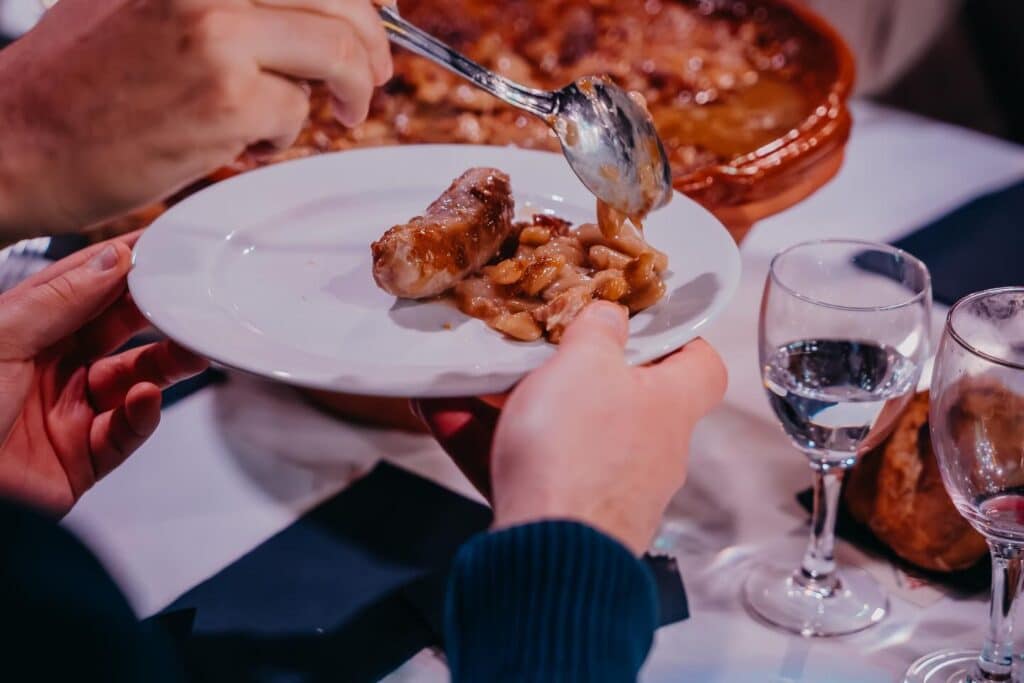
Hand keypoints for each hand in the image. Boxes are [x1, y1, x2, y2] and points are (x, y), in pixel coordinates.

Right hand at [0, 0, 391, 239]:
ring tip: (335, 113)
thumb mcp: (147, 1)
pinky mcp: (227, 100)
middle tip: (374, 76)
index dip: (357, 2)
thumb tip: (313, 11)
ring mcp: (218, 34)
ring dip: (349, 90)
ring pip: (336, 53)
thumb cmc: (82, 77)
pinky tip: (245, 141)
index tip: (372, 23)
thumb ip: (230, 2)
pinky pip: (296, 115)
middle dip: (372, 43)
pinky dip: (284, 135)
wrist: (22, 140)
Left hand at [0, 235, 207, 514]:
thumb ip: (59, 299)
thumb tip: (110, 261)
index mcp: (21, 332)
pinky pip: (127, 432)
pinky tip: (145, 398)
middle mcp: (46, 369)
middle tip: (187, 298)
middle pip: (116, 332)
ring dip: (165, 364)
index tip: (159, 248)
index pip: (80, 288)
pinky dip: (143, 414)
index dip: (119, 266)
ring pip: (134, 380)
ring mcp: (66, 414)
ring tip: (189, 350)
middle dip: (154, 314)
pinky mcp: (82, 459)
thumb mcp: (0, 338)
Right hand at [416, 302, 726, 554]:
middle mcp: (648, 451)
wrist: (548, 555)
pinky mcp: (562, 514)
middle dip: (569, 370)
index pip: (700, 364)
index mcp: (670, 406)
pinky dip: (487, 439)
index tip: (637, 320)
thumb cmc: (579, 451)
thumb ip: (599, 330)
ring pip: (560, 431)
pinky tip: (442, 411)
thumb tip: (611, 314)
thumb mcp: (587, 364)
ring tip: (467, 375)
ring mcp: (606, 488)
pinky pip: (525, 464)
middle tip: (532, 345)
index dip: (674, 336)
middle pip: (616, 397)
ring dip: (513, 402)